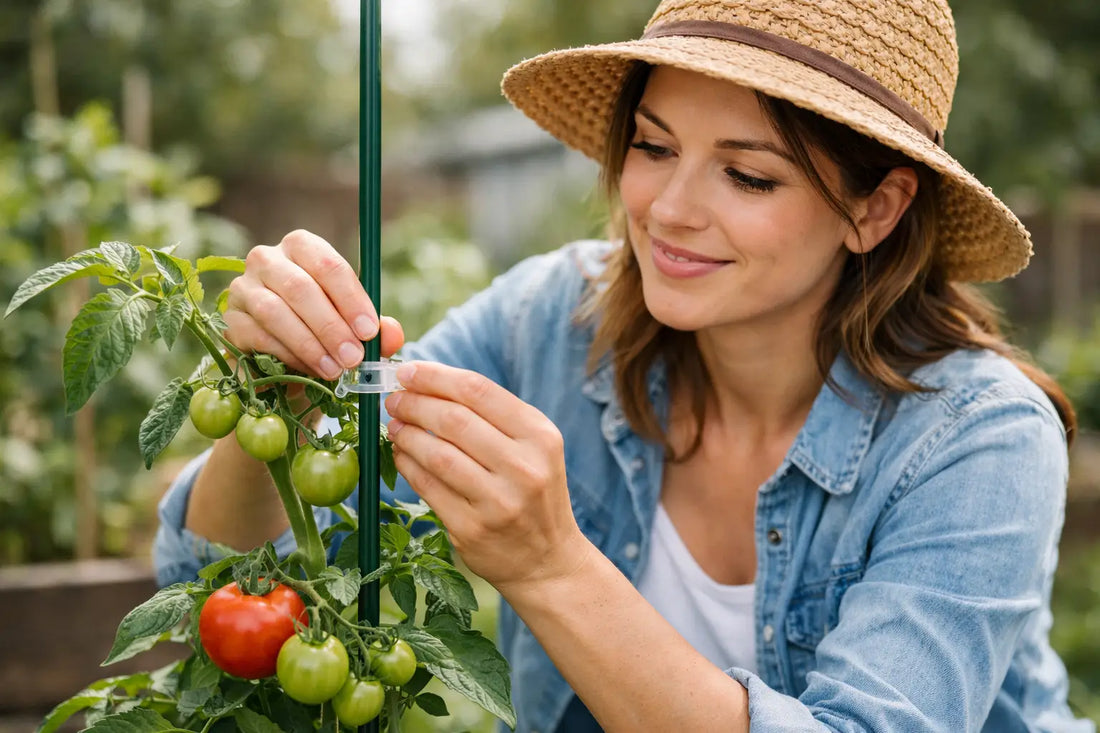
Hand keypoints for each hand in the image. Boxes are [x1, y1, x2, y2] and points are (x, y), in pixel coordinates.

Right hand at [224, 230, 404, 378]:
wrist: (284, 357)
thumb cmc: (324, 328)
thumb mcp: (352, 324)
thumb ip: (375, 328)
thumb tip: (392, 334)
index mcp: (302, 247)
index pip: (328, 264)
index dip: (351, 299)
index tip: (370, 332)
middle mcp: (267, 259)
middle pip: (300, 288)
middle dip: (331, 326)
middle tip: (354, 357)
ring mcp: (243, 287)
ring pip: (275, 311)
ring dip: (309, 344)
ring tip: (335, 369)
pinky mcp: (230, 319)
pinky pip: (257, 336)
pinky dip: (287, 355)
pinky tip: (309, 370)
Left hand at [384, 362, 589, 591]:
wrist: (548, 561)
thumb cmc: (533, 491)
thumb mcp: (533, 447)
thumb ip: (492, 415)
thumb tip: (429, 382)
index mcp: (540, 436)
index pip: (478, 390)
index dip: (434, 376)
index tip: (407, 371)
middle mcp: (523, 467)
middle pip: (453, 419)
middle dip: (413, 403)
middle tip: (393, 399)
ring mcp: (498, 502)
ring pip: (436, 454)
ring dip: (406, 434)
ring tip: (394, 425)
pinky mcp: (472, 530)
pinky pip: (428, 487)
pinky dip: (407, 465)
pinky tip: (401, 454)